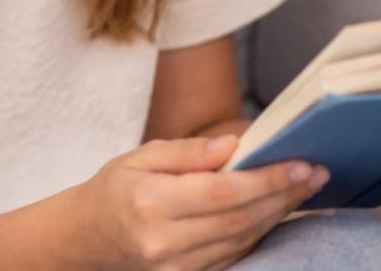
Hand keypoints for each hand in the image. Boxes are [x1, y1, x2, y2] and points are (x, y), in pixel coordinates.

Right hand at [71, 135, 328, 270]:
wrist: (89, 238)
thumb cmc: (115, 189)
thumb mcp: (140, 156)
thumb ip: (185, 152)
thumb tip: (232, 145)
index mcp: (150, 203)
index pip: (222, 192)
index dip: (265, 179)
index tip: (298, 164)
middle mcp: (166, 242)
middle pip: (239, 219)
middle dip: (281, 195)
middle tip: (313, 173)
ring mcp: (178, 269)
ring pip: (242, 241)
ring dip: (276, 214)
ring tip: (300, 189)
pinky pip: (234, 256)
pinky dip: (257, 233)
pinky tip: (273, 211)